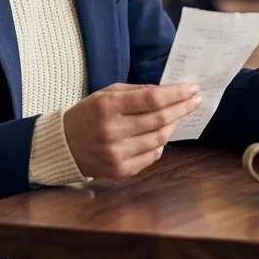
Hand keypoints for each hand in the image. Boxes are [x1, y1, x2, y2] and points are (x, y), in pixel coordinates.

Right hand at [62, 83, 201, 178]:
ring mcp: (117, 153)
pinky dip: (160, 144)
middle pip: (160, 119)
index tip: (191, 88)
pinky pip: (152, 156)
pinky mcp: (120, 170)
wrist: (63, 146)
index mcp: (107, 107)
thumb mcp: (105, 94)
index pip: (152, 99)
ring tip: (179, 115)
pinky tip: (161, 134)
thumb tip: (167, 91)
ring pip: (159, 139)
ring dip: (174, 125)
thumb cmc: (87, 115)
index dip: (176, 93)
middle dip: (182, 107)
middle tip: (195, 100)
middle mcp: (112, 131)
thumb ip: (135, 91)